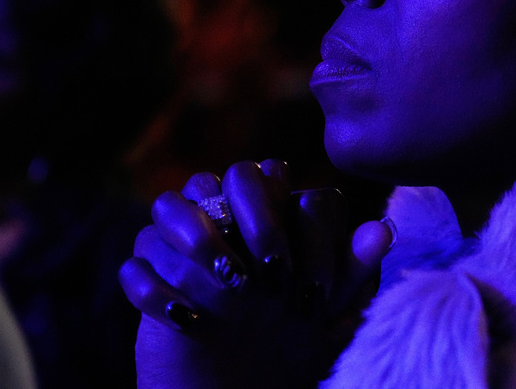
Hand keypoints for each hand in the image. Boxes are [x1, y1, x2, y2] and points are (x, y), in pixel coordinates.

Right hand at [119, 160, 394, 388]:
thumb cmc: (293, 342)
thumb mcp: (331, 314)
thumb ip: (352, 272)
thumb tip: (383, 230)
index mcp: (266, 213)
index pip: (270, 173)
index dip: (288, 214)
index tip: (304, 275)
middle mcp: (222, 217)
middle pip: (220, 176)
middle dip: (247, 218)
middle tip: (268, 275)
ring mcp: (179, 246)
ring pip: (165, 206)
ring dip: (193, 239)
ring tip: (228, 290)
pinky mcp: (145, 280)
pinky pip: (133, 266)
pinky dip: (155, 292)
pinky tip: (189, 323)